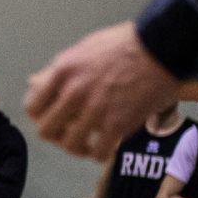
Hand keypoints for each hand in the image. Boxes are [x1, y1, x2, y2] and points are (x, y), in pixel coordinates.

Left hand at [27, 22, 181, 161]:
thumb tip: (50, 82)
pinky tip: (105, 149)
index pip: (34, 106)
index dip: (41, 117)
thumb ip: (68, 69)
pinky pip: (98, 152)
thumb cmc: (130, 42)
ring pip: (70, 145)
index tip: (53, 119)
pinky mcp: (118, 124)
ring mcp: (95, 109)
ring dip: (78, 148)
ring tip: (88, 146)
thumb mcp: (87, 47)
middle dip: (57, 136)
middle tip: (69, 135)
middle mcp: (74, 91)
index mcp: (63, 71)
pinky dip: (100, 154)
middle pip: (47, 130)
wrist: (164, 46)